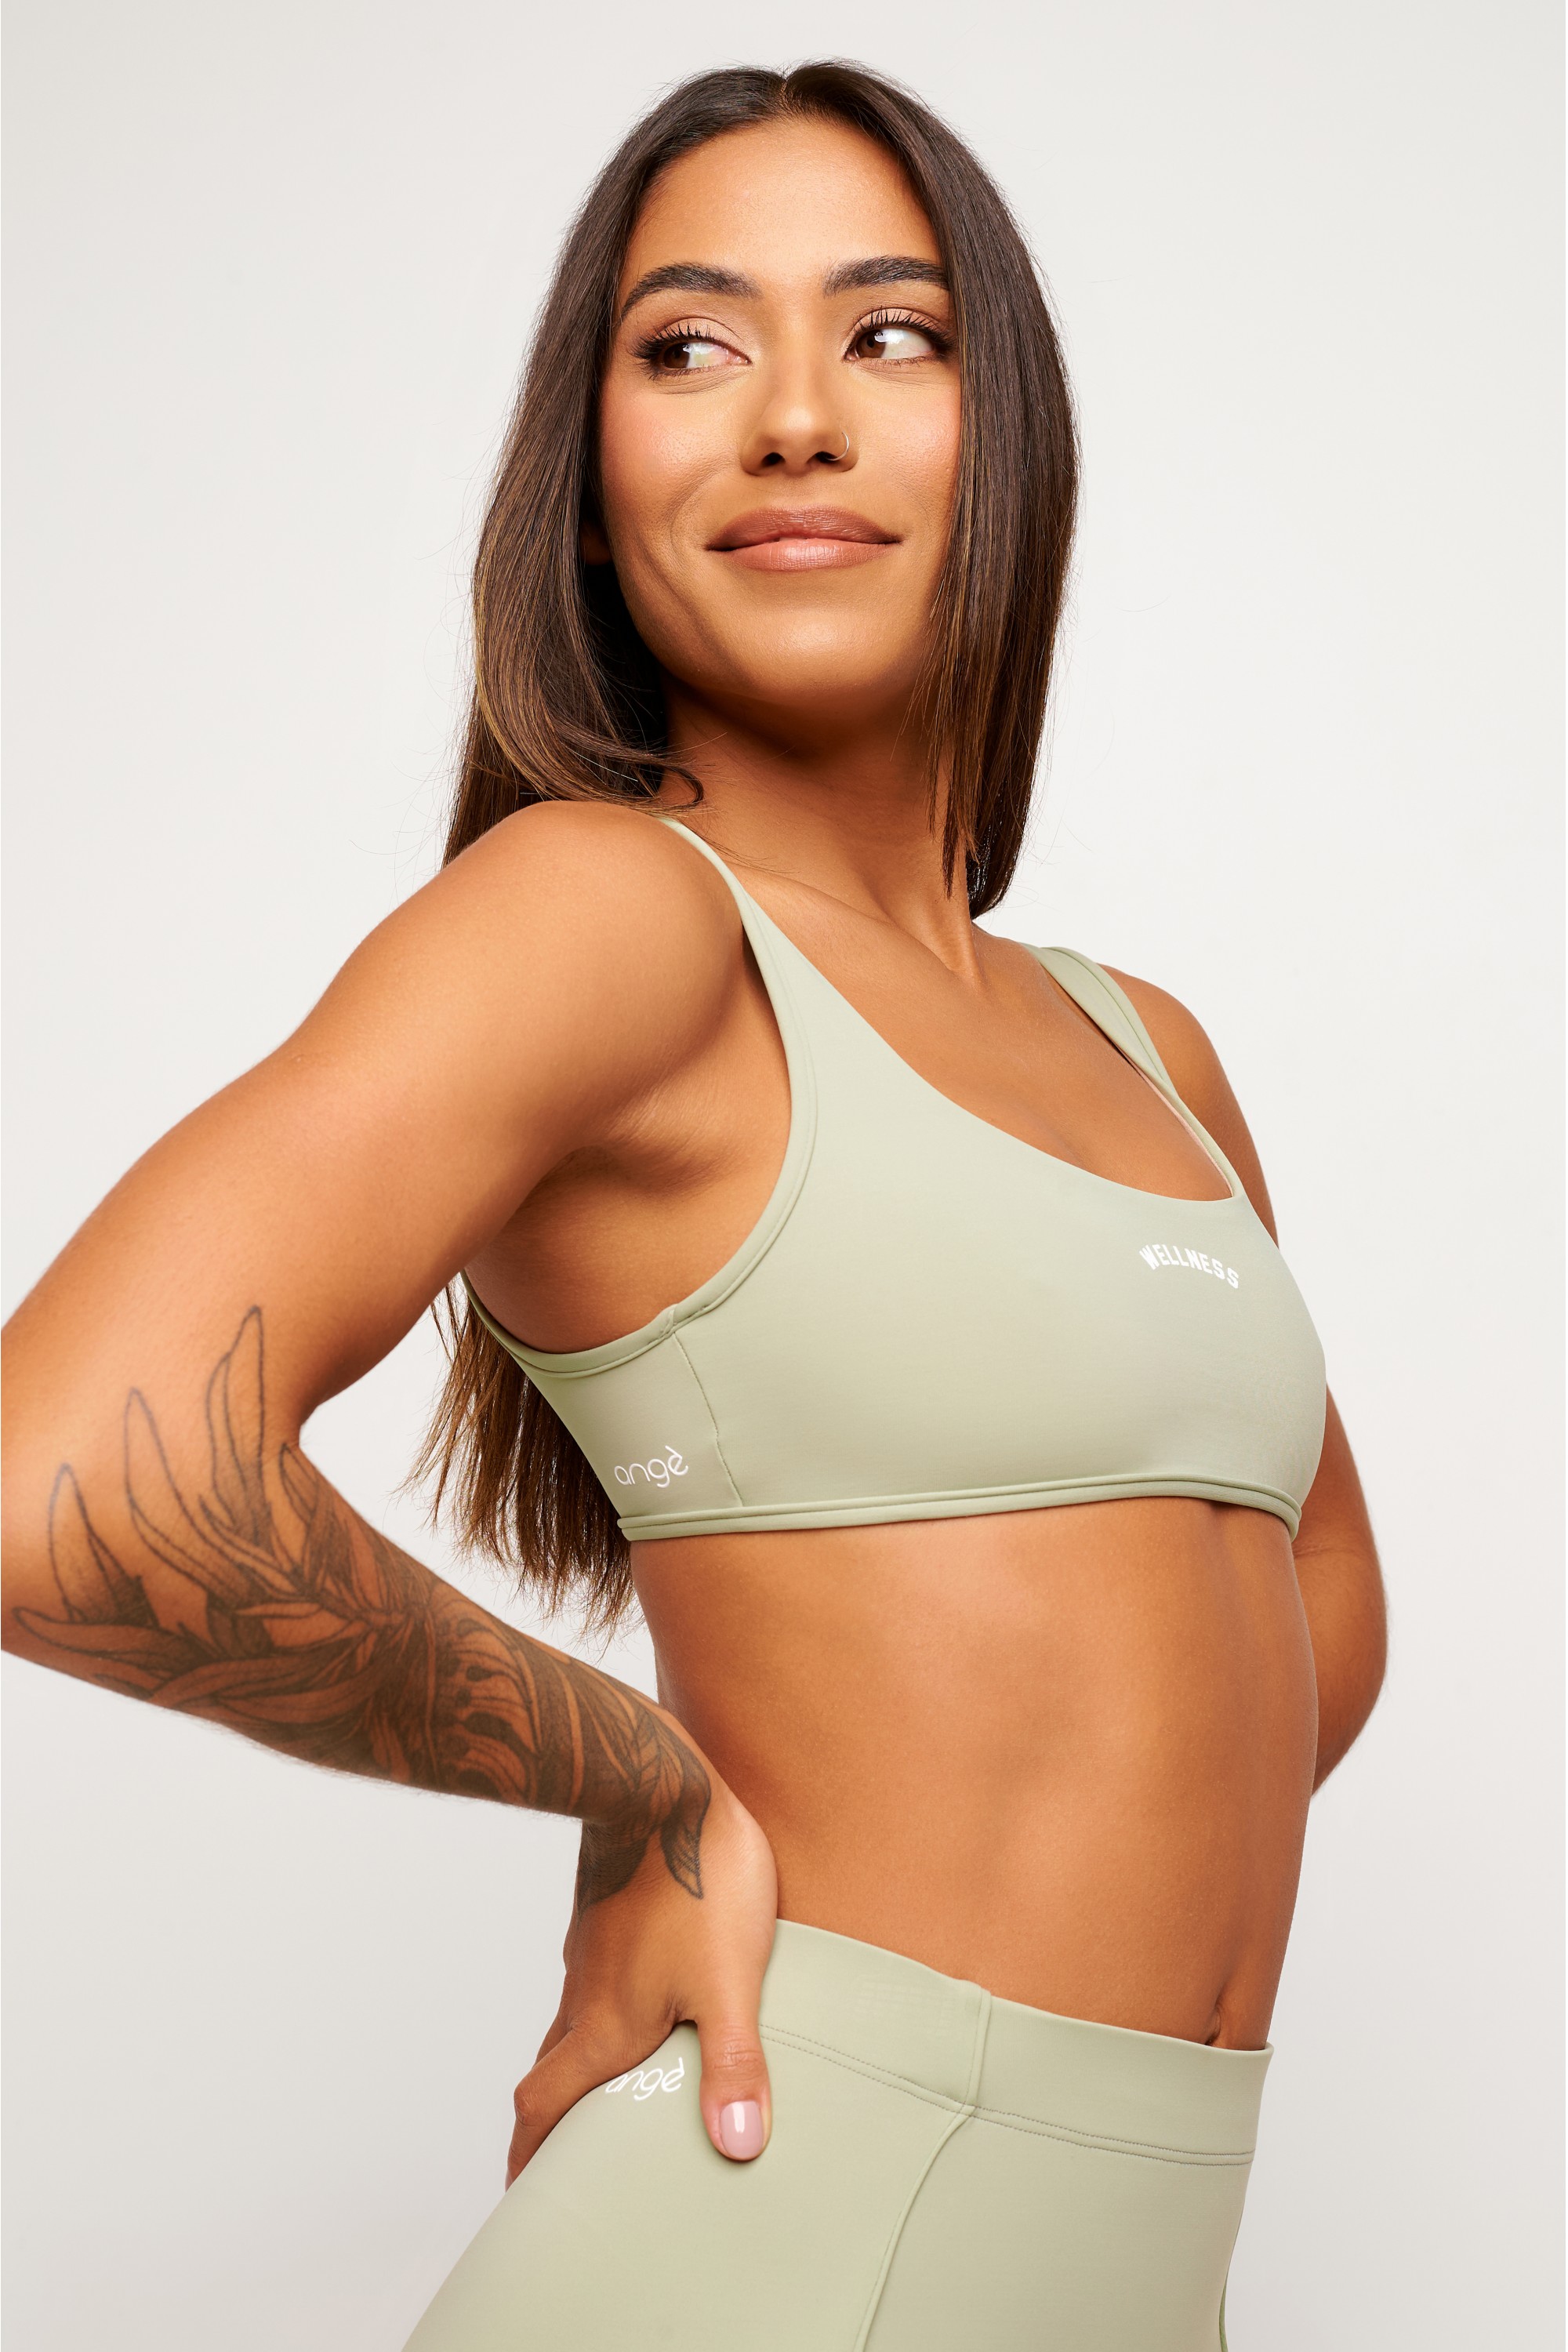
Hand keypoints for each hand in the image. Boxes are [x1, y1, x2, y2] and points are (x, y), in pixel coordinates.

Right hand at [506, 1768, 778, 2182]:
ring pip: (570, 2020)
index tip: (524, 2195)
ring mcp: (592, 1947)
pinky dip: (601, 2008)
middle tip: (564, 2157)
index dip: (528, 2157)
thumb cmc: (698, 1881)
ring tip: (609, 2088)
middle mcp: (587, 1992)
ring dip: (577, 2062)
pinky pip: (593, 1976)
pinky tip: (639, 1997)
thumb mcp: (731, 1981)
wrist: (662, 1781)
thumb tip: (737, 2148)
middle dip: (549, 2121)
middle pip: (549, 2071)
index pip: (544, 2106)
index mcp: (606, 2025)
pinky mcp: (606, 1910)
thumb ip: (734, 2064)